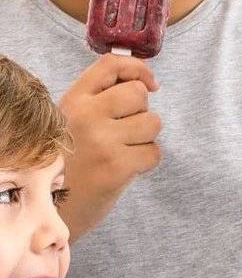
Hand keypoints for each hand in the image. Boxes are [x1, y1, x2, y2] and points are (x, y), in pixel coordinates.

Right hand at [58, 53, 161, 242]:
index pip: (110, 65)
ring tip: (123, 151)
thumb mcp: (71, 122)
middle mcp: (86, 115)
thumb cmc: (68, 165)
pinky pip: (154, 152)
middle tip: (125, 132)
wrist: (51, 212)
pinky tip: (124, 169)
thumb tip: (146, 83)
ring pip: (153, 123)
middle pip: (139, 93)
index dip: (138, 68)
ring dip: (145, 139)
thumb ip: (100, 100)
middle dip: (142, 112)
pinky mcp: (117, 166)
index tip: (151, 84)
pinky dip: (146, 161)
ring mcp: (102, 140)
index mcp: (73, 100)